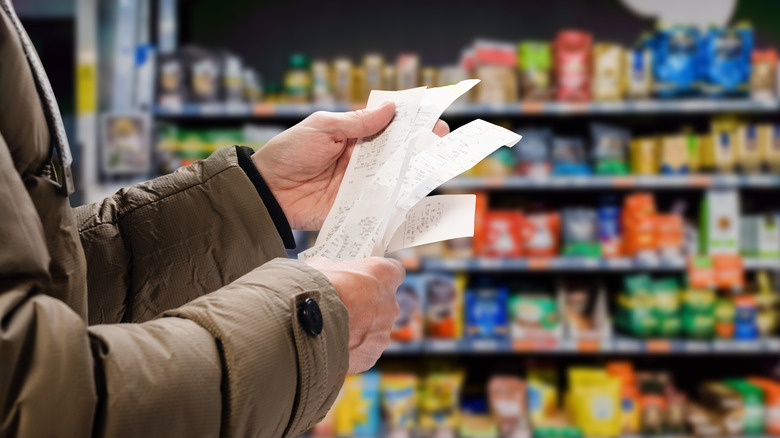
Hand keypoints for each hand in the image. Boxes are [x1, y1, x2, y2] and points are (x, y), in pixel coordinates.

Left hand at [252, 103, 449, 229]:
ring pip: (395, 178)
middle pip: (398, 152)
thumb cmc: (289, 153)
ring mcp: (361, 184)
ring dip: (415, 173)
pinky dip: (400, 202)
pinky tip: (418, 197)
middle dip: (421, 146)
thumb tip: (391, 108)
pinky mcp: (357, 207)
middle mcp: (362, 159)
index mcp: (354, 135)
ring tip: (437, 166)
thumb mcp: (322, 128)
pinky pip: (383, 204)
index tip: (433, 118)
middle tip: (441, 140)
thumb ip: (357, 122)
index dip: (411, 122)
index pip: (388, 126)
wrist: (268, 191)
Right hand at [304, 256, 403, 373]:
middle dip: (365, 305)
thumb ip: (333, 269)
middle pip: (383, 304)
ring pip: (373, 330)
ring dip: (358, 329)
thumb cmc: (316, 288)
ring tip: (332, 328)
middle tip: (343, 306)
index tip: (365, 279)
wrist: (303, 323)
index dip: (378, 276)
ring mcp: (383, 333)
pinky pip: (363, 350)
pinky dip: (350, 349)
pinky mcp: (371, 355)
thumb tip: (325, 271)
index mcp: (384, 275)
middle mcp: (390, 304)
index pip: (393, 271)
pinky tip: (331, 345)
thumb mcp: (321, 266)